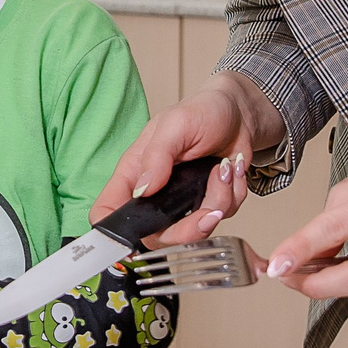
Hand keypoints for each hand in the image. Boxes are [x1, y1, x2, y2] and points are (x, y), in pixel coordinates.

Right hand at [88, 74, 281, 246]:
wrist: (239, 114)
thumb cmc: (202, 111)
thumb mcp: (176, 124)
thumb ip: (157, 155)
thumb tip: (143, 189)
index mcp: (134, 172)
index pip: (108, 210)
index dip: (113, 230)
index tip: (135, 236)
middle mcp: (155, 193)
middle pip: (157, 236)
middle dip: (188, 229)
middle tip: (208, 211)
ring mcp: (182, 202)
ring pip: (194, 230)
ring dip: (218, 201)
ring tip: (222, 169)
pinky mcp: (207, 203)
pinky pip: (221, 216)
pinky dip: (233, 195)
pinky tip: (230, 172)